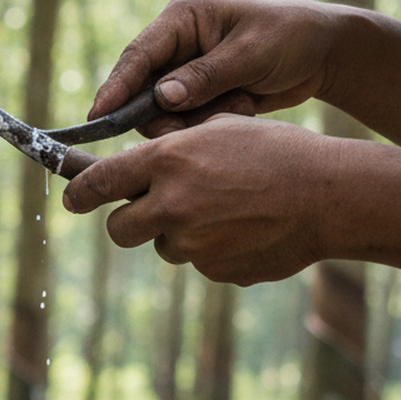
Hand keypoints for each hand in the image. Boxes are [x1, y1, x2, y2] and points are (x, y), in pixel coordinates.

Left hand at [63, 115, 335, 284]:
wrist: (330, 195)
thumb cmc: (276, 152)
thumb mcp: (219, 129)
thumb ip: (171, 148)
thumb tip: (134, 167)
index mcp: (166, 160)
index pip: (99, 183)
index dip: (78, 194)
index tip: (70, 201)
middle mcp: (170, 204)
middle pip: (119, 229)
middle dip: (128, 222)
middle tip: (150, 212)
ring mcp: (191, 243)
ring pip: (164, 246)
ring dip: (179, 234)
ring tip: (225, 210)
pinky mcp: (214, 270)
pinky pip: (200, 262)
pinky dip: (214, 250)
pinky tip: (247, 230)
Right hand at [92, 0, 340, 134]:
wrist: (324, 54)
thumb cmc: (291, 37)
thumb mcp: (252, 54)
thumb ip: (206, 76)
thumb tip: (162, 98)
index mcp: (183, 18)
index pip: (138, 54)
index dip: (116, 87)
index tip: (99, 115)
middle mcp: (176, 44)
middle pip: (141, 90)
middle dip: (165, 113)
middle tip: (193, 126)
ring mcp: (185, 71)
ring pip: (162, 111)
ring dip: (196, 119)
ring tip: (240, 106)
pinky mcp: (197, 94)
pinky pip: (185, 121)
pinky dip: (210, 122)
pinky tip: (244, 107)